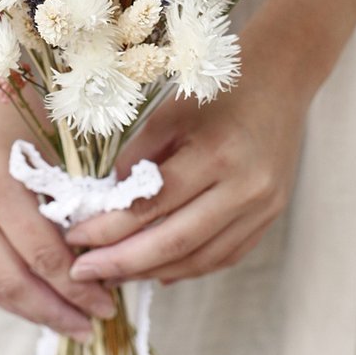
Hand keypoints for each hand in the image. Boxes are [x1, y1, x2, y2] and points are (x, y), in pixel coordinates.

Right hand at [0, 75, 116, 339]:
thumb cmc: (20, 96)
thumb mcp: (55, 140)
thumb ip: (74, 192)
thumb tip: (105, 249)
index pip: (41, 254)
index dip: (76, 286)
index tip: (108, 302)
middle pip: (10, 280)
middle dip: (55, 311)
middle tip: (93, 326)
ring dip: (29, 309)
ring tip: (68, 324)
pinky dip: (6, 288)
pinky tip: (36, 296)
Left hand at [65, 23, 310, 284]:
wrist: (281, 79)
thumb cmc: (219, 89)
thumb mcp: (170, 112)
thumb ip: (138, 157)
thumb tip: (106, 203)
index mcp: (216, 154)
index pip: (151, 206)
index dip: (108, 228)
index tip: (74, 239)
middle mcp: (244, 188)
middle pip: (174, 243)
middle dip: (122, 263)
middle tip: (83, 272)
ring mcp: (262, 208)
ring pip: (199, 260)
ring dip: (151, 272)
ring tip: (113, 275)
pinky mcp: (270, 217)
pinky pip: (222, 256)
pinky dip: (186, 267)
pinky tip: (156, 271)